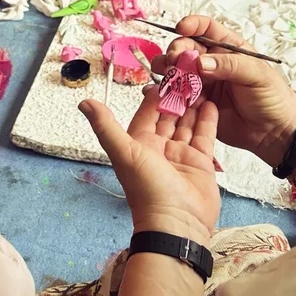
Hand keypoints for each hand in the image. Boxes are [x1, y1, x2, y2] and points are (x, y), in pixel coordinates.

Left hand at [79, 88, 220, 242]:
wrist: (177, 224)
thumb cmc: (147, 189)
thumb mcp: (124, 153)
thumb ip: (106, 126)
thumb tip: (84, 102)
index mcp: (139, 144)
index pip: (147, 112)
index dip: (155, 93)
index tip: (165, 73)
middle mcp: (159, 147)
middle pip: (168, 115)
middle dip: (176, 95)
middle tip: (188, 72)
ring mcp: (181, 154)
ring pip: (187, 122)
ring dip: (192, 103)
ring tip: (203, 81)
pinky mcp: (200, 162)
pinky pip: (204, 135)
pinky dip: (207, 119)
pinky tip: (211, 101)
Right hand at [152, 16, 295, 167]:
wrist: (274, 132)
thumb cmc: (272, 97)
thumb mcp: (257, 75)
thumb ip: (230, 66)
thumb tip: (200, 62)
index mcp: (228, 48)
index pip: (206, 29)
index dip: (192, 25)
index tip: (182, 28)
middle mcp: (212, 62)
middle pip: (186, 48)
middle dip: (176, 50)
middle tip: (173, 60)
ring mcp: (202, 83)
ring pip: (177, 70)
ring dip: (167, 69)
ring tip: (164, 73)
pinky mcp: (196, 103)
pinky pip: (176, 94)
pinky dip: (165, 91)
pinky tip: (158, 92)